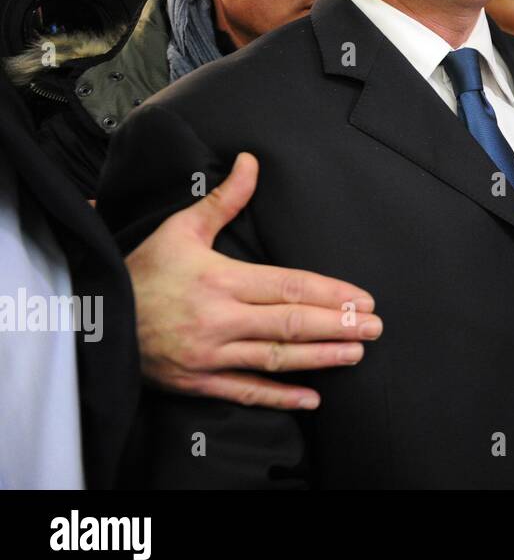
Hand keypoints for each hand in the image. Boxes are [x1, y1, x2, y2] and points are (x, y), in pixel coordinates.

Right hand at [125, 152, 382, 409]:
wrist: (92, 317)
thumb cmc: (142, 270)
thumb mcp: (182, 229)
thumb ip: (225, 200)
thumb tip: (251, 161)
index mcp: (222, 280)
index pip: (290, 287)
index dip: (331, 294)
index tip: (363, 298)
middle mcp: (219, 320)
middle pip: (292, 323)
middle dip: (340, 326)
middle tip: (376, 327)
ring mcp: (209, 355)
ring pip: (277, 358)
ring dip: (322, 358)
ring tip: (357, 354)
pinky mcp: (198, 382)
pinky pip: (246, 392)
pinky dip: (281, 397)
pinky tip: (313, 399)